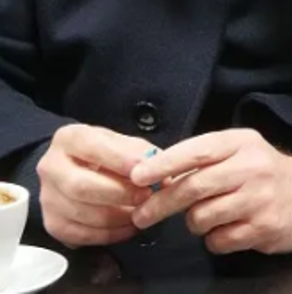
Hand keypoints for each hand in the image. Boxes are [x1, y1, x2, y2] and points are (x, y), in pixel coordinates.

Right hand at [35, 124, 155, 246]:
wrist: (77, 168)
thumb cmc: (106, 154)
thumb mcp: (123, 143)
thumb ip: (142, 154)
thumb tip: (160, 176)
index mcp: (69, 139)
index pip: (92, 148)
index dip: (120, 160)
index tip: (144, 170)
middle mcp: (51, 167)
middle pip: (81, 187)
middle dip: (119, 194)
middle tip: (145, 196)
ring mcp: (48, 197)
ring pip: (81, 214)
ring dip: (118, 217)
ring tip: (141, 212)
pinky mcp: (52, 223)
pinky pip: (80, 235)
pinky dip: (109, 234)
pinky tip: (128, 227)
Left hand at [129, 128, 291, 254]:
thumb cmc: (265, 173)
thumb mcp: (240, 153)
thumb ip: (203, 161)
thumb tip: (155, 177)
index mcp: (242, 143)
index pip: (197, 151)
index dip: (163, 165)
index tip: (137, 176)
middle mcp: (253, 167)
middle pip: (193, 187)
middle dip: (160, 204)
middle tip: (142, 215)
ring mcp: (259, 198)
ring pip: (201, 217)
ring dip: (195, 223)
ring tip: (209, 217)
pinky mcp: (264, 227)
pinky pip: (218, 240)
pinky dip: (215, 239)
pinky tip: (230, 228)